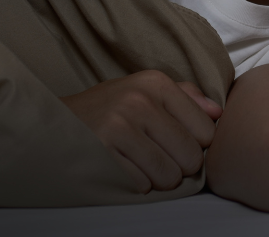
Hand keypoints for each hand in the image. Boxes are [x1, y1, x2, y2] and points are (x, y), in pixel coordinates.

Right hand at [61, 70, 221, 192]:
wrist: (50, 125)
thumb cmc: (105, 110)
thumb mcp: (142, 91)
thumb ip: (184, 98)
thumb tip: (218, 112)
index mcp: (155, 83)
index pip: (207, 130)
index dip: (195, 144)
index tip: (175, 142)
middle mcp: (139, 100)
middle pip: (192, 157)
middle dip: (178, 165)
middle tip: (156, 157)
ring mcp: (119, 126)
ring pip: (170, 176)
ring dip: (157, 178)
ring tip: (139, 163)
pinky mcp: (102, 154)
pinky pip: (142, 185)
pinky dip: (136, 184)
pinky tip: (123, 169)